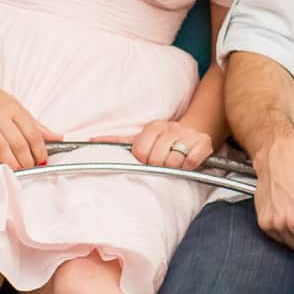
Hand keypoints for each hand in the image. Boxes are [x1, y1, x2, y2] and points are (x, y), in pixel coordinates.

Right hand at [0, 73, 59, 169]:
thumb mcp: (16, 107)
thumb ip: (35, 125)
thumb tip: (56, 138)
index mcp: (15, 110)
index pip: (32, 133)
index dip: (40, 150)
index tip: (42, 160)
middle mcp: (1, 115)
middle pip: (18, 142)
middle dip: (26, 159)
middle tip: (31, 168)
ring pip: (1, 145)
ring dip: (11, 161)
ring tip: (18, 170)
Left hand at [97, 120, 212, 170]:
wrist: (195, 129)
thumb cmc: (163, 138)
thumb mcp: (141, 136)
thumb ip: (118, 139)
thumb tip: (90, 141)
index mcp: (153, 127)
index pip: (140, 151)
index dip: (143, 160)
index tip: (148, 158)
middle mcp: (170, 128)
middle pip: (156, 160)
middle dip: (158, 165)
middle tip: (162, 160)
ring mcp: (187, 135)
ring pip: (173, 163)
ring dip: (174, 167)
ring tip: (175, 160)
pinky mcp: (203, 143)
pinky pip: (191, 163)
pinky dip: (189, 166)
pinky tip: (187, 161)